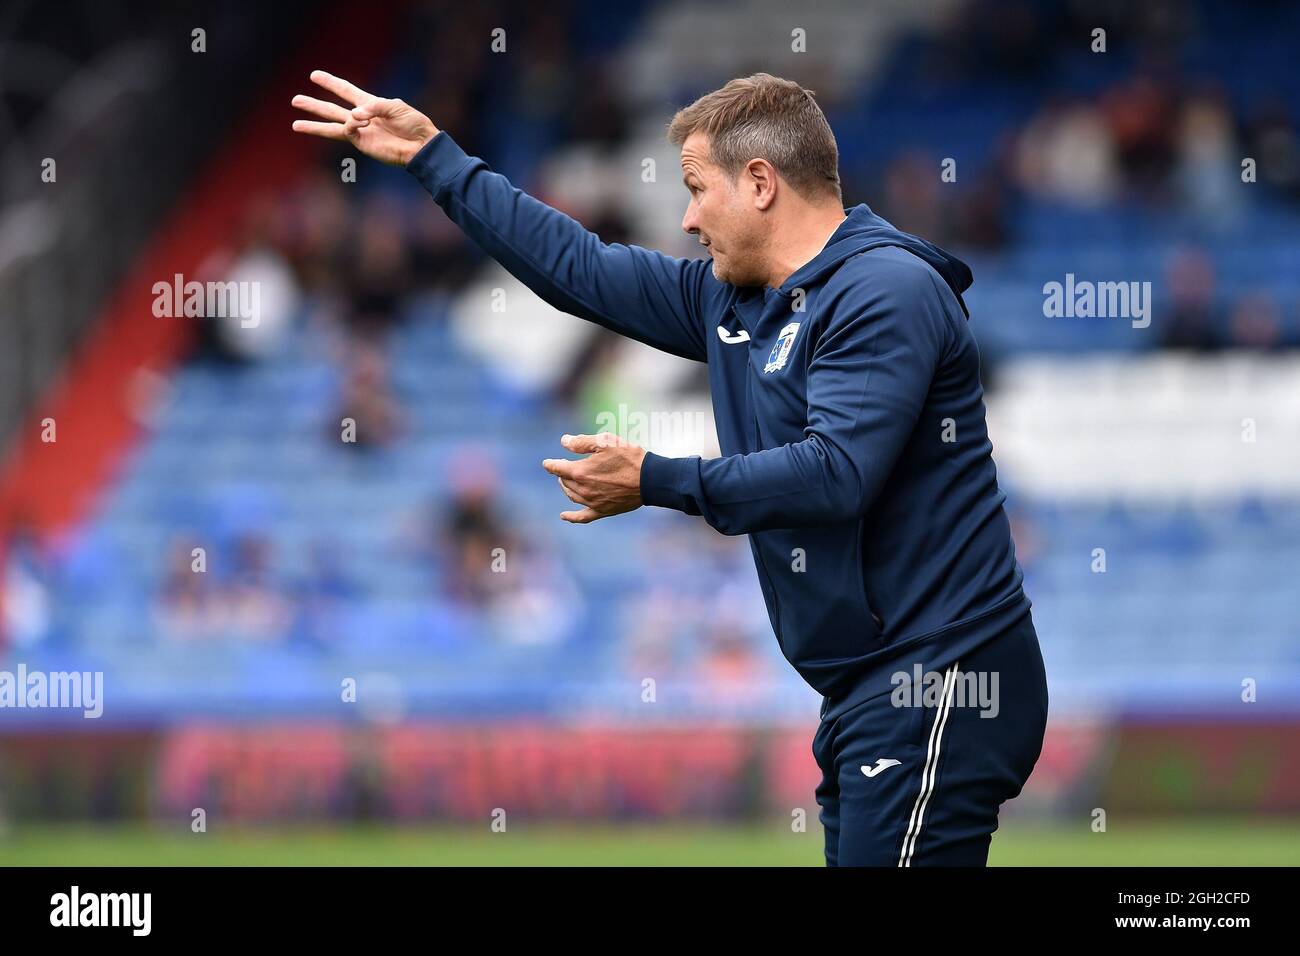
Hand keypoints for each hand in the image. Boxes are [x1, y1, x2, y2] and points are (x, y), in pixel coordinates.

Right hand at [291, 70, 437, 166]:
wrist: (421, 145)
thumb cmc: (413, 123)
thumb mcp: (395, 106)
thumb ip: (373, 106)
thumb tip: (353, 116)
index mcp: (369, 103)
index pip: (345, 90)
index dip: (331, 83)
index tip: (314, 75)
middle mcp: (361, 117)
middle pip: (332, 109)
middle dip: (313, 105)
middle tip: (294, 99)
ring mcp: (361, 132)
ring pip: (331, 126)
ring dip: (314, 125)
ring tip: (295, 124)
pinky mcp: (362, 144)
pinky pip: (348, 131)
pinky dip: (350, 123)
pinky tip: (357, 121)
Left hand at [542, 433, 646, 524]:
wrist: (649, 479)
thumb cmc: (628, 457)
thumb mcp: (605, 441)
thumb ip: (581, 442)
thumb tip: (564, 442)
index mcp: (580, 471)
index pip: (557, 468)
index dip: (550, 464)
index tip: (547, 463)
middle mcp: (583, 489)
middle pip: (564, 482)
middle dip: (561, 474)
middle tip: (564, 467)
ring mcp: (592, 502)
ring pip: (571, 495)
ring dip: (566, 488)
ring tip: (566, 482)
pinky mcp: (602, 510)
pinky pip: (582, 517)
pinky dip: (571, 517)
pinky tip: (564, 516)